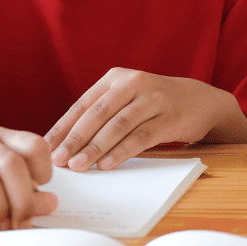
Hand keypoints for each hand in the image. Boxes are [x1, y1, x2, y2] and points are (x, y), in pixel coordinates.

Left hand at [45, 68, 246, 171]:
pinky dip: (122, 152)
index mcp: (116, 78)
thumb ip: (101, 116)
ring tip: (79, 166)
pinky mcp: (170, 117)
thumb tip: (65, 145)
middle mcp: (134, 83)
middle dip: (76, 139)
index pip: (83, 104)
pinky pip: (141, 136)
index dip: (64, 127)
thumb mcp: (127, 100)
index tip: (46, 148)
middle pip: (98, 113)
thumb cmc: (154, 105)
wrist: (200, 100)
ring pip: (118, 125)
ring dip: (96, 148)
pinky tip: (107, 165)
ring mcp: (154, 99)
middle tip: (59, 161)